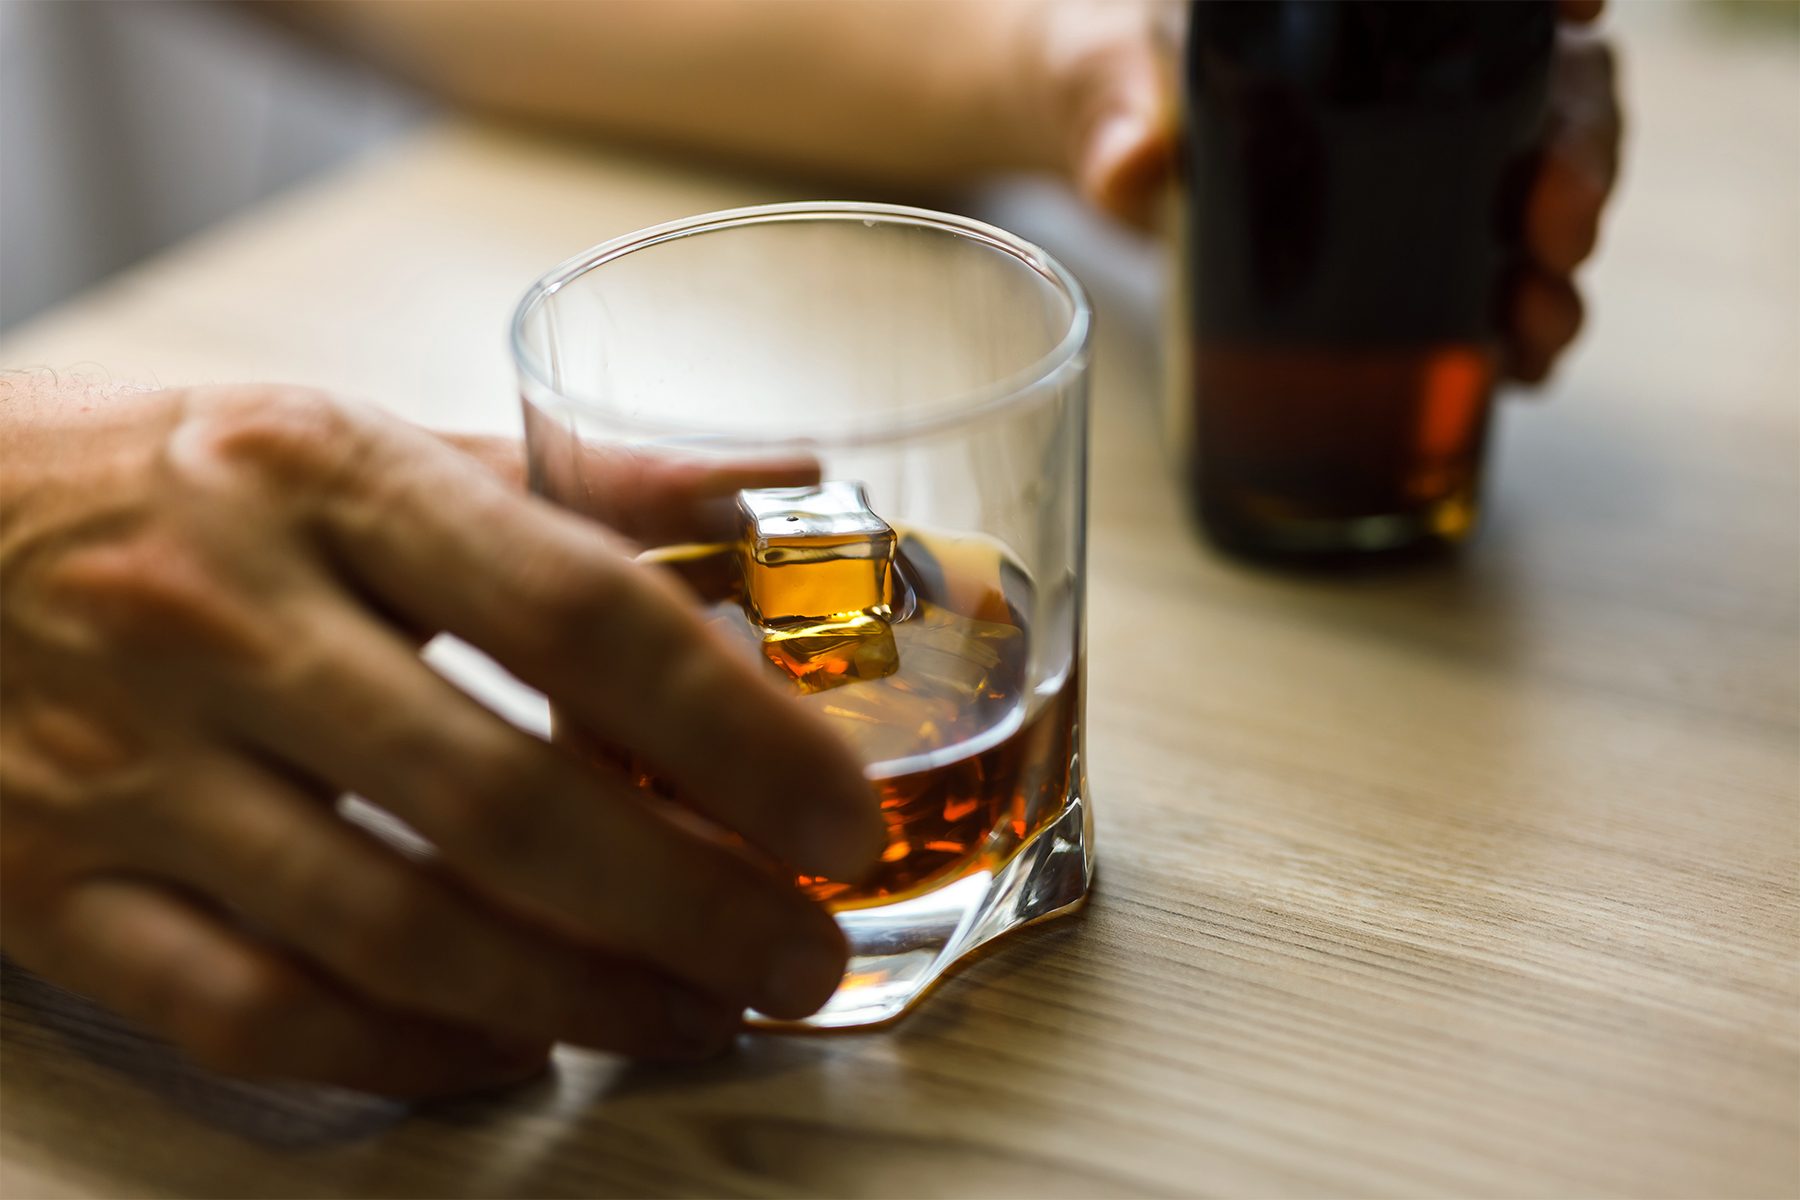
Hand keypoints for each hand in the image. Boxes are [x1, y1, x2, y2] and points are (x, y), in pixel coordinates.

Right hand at [0, 378, 884, 1095]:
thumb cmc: (167, 481)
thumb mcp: (352, 434)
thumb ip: (566, 477)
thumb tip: (767, 490)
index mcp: (325, 478)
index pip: (579, 611)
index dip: (736, 732)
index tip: (837, 815)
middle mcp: (225, 620)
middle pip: (504, 802)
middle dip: (689, 904)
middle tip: (801, 955)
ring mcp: (126, 769)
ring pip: (392, 933)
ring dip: (579, 998)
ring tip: (700, 1014)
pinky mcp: (51, 890)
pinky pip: (250, 1014)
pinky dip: (406, 1054)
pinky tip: (512, 1047)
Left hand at [1040, 0, 1620, 383]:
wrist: (1088, 138)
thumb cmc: (1103, 71)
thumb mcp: (1097, 73)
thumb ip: (1108, 110)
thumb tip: (1128, 165)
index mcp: (1368, 9)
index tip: (1587, 9)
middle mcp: (1420, 76)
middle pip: (1553, 94)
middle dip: (1580, 154)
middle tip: (1561, 219)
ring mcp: (1422, 166)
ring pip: (1541, 192)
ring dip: (1560, 262)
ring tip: (1543, 317)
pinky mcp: (1400, 251)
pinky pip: (1486, 284)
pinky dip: (1517, 330)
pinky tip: (1522, 368)